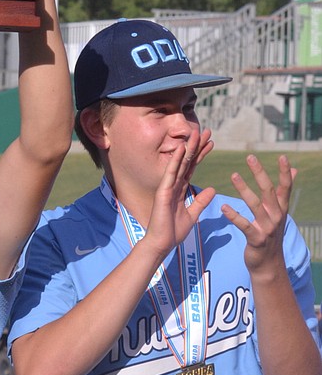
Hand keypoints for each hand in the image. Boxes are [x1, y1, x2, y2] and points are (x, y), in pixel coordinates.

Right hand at [143, 128, 215, 260]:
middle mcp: (173, 185)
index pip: (193, 168)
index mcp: (180, 190)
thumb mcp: (192, 214)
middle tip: (206, 131)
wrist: (162, 243)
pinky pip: (170, 173)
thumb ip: (201, 201)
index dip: (202, 155)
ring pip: (180, 163)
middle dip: (197, 146)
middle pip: (187, 161)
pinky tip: (181, 148)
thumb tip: (212, 190)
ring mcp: (167, 187)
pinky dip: (175, 160)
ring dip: (188, 148)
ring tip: (196, 133)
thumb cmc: (173, 231)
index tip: (211, 143)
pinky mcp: (163, 192)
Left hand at [221, 154, 293, 272]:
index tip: (282, 156)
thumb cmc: (270, 234)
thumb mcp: (279, 213)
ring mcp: (267, 228)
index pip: (285, 187)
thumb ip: (283, 192)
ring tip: (233, 175)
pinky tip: (223, 207)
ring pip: (255, 205)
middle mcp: (276, 216)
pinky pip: (244, 225)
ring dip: (244, 189)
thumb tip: (294, 170)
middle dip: (260, 173)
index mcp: (281, 209)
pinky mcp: (256, 239)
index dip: (284, 172)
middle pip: (269, 191)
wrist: (268, 264)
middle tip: (250, 157)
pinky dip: (234, 215)